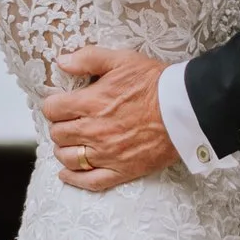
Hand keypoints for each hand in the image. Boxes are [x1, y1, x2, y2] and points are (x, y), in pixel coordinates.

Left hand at [39, 46, 180, 191]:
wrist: (186, 109)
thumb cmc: (156, 83)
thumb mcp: (122, 59)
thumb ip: (89, 58)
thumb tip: (61, 61)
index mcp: (91, 102)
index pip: (53, 109)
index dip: (54, 105)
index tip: (60, 104)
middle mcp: (94, 130)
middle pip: (58, 134)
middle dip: (59, 126)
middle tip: (69, 122)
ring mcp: (107, 153)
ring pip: (69, 158)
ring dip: (64, 150)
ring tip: (70, 143)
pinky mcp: (121, 170)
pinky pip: (89, 181)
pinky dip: (74, 179)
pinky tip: (68, 173)